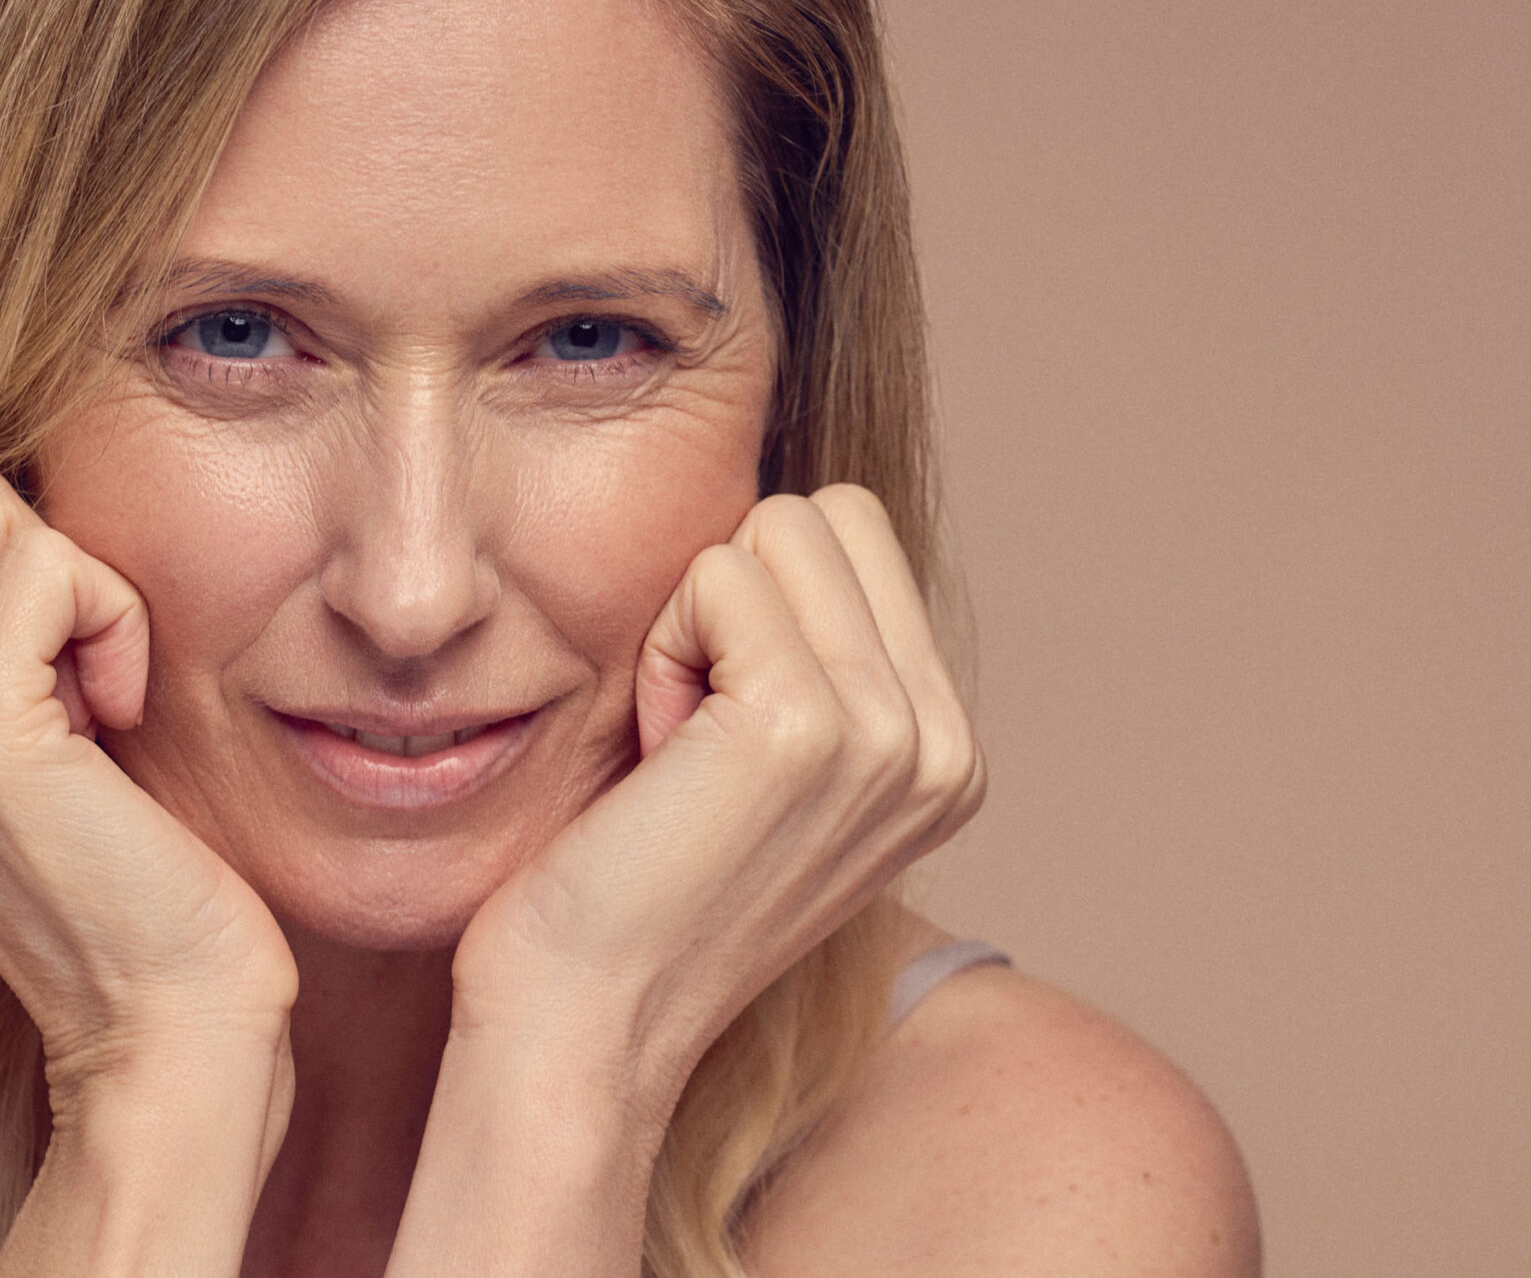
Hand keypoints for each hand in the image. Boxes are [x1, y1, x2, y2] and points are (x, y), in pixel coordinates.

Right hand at [0, 465, 297, 1121]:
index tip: (60, 669)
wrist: (162, 1009)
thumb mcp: (25, 719)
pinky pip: (53, 566)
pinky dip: (117, 621)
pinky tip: (119, 720)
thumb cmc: (127, 860)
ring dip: (84, 588)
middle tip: (84, 679)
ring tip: (96, 701)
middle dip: (47, 556)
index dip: (18, 554)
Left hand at [450, 485, 983, 1105]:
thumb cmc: (634, 879)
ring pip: (775, 529)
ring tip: (678, 750)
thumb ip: (820, 655)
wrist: (583, 1017)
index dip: (757, 605)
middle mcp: (943, 747)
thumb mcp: (766, 761)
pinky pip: (717, 573)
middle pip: (826, 514)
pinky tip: (657, 756)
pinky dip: (662, 648)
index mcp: (946, 753)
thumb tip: (792, 513)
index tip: (718, 732)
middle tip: (693, 736)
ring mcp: (889, 737)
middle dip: (733, 597)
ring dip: (696, 622)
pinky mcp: (807, 727)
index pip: (858, 532)